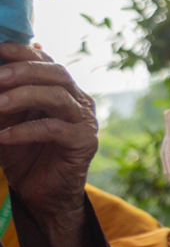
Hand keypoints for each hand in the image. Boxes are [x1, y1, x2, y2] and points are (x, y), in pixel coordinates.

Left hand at [0, 43, 97, 246]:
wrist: (41, 193)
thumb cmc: (23, 153)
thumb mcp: (7, 119)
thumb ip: (3, 96)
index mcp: (62, 90)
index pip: (47, 62)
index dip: (24, 53)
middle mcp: (78, 101)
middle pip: (57, 74)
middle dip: (23, 71)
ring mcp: (85, 122)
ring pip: (58, 97)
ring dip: (24, 97)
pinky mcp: (85, 143)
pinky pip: (55, 129)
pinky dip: (26, 130)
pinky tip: (4, 136)